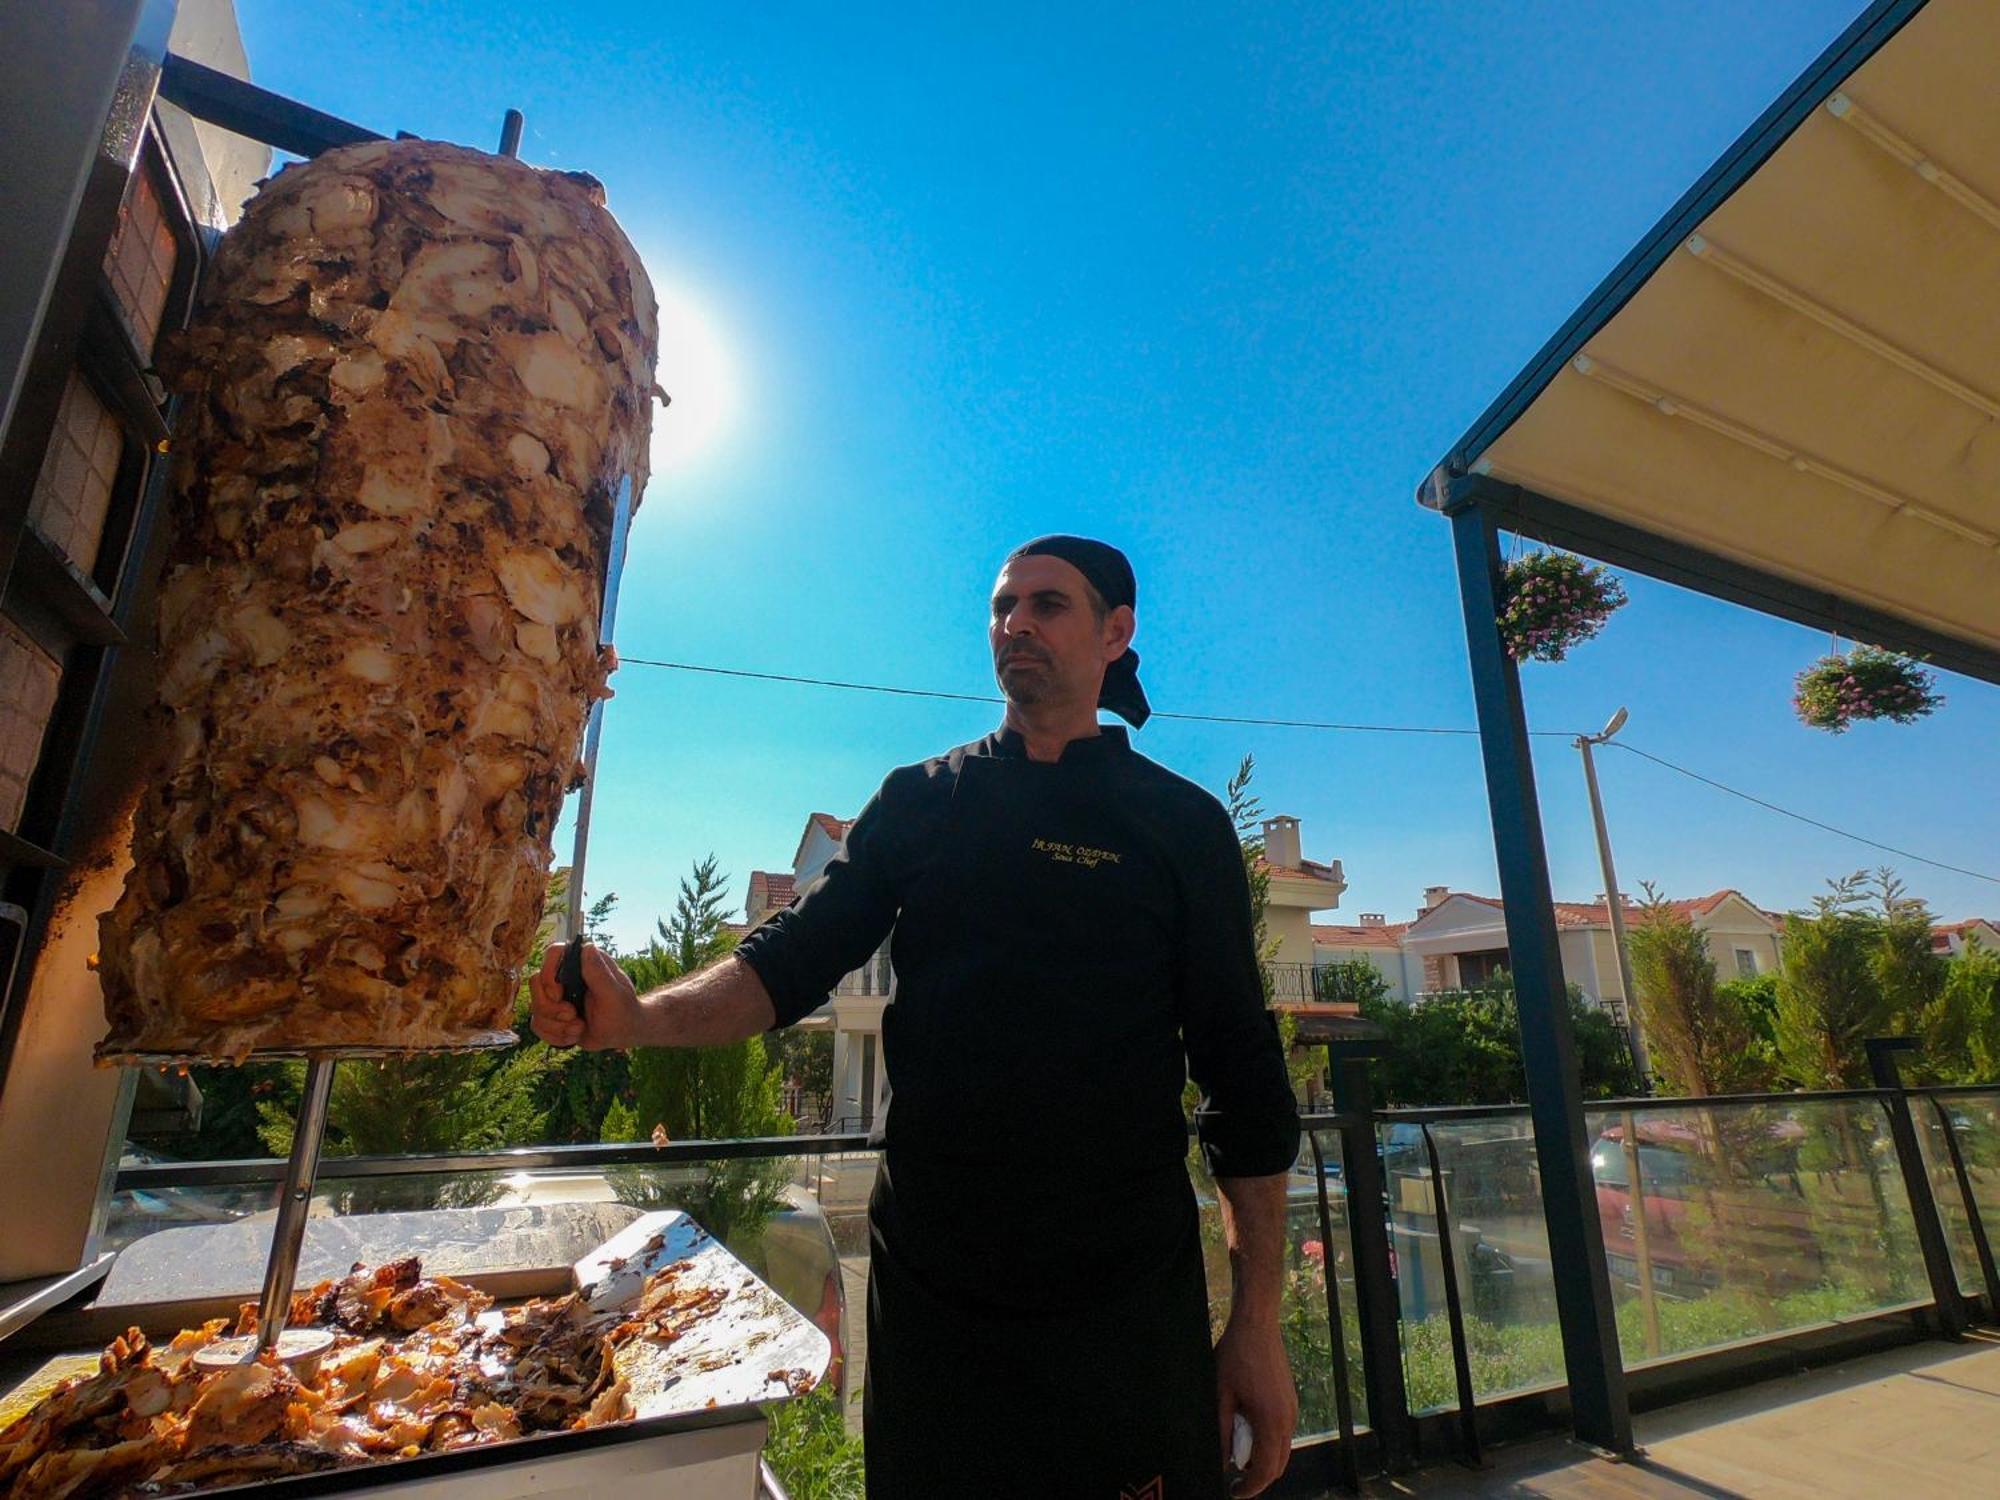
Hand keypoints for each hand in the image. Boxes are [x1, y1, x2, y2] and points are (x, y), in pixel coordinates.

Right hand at [528, 942, 642, 1049]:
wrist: (622, 1033)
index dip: (548, 974)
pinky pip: (538, 1025)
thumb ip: (599, 973)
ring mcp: (557, 995)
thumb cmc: (624, 1010)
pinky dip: (554, 1036)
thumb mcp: (614, 994)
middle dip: (551, 1008)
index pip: (553, 953)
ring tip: (579, 1029)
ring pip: (535, 1007)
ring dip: (556, 1026)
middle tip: (573, 1017)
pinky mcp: (552, 1014)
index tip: (558, 995)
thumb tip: (588, 947)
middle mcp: (566, 975)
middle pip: (536, 983)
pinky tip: (573, 1037)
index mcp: (582, 962)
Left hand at [1215, 1312, 1296, 1495]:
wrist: (1256, 1325)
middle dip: (1257, 1476)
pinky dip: (1268, 1441)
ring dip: (1262, 1458)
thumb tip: (1223, 1460)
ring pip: (1282, 1449)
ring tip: (1237, 1452)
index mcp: (1271, 1421)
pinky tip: (1248, 1430)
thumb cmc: (1235, 1356)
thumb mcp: (1220, 1395)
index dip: (1250, 1487)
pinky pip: (1282, 1432)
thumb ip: (1222, 1431)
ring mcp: (1292, 1409)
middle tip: (1235, 1478)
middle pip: (1278, 1464)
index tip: (1234, 1491)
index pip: (1265, 1470)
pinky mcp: (1291, 1400)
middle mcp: (1288, 1419)